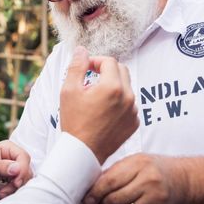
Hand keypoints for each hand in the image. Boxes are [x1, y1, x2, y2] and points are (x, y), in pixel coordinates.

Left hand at [0, 140, 32, 203]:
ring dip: (12, 190)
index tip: (16, 182)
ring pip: (25, 182)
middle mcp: (14, 160)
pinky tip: (0, 194)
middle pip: (27, 171)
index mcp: (8, 149)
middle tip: (2, 191)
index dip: (22, 170)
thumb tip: (17, 168)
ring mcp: (15, 173)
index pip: (24, 157)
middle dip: (16, 183)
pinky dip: (11, 195)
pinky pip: (20, 191)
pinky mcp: (15, 185)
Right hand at [60, 46, 138, 163]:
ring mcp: (133, 111)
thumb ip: (77, 66)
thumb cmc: (73, 121)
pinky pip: (129, 104)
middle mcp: (127, 97)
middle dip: (107, 70)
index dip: (96, 61)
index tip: (86, 68)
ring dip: (113, 86)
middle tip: (91, 79)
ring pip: (126, 87)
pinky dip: (119, 102)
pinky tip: (104, 111)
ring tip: (96, 97)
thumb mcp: (69, 90)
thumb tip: (81, 50)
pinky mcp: (134, 123)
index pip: (109, 61)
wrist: (82, 153)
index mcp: (112, 87)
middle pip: (121, 71)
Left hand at [83, 154, 186, 203]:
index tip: (88, 199)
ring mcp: (156, 198)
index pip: (111, 181)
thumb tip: (91, 190)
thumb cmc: (150, 169)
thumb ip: (113, 172)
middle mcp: (149, 180)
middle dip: (104, 203)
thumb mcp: (133, 162)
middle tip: (102, 202)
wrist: (179, 179)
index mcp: (140, 164)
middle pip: (116, 198)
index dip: (96, 192)